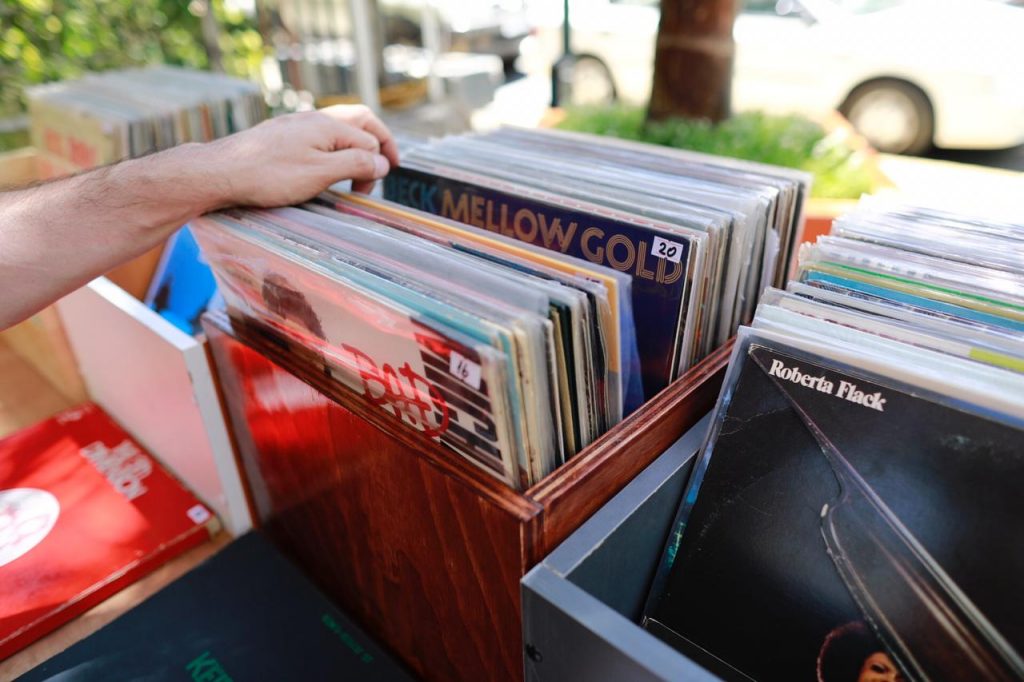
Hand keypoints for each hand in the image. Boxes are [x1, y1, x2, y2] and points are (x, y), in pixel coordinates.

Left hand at [206, 104, 399, 207]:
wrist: (220, 172)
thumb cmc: (269, 175)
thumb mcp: (320, 173)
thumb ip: (355, 164)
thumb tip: (382, 162)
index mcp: (328, 126)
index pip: (369, 140)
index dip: (378, 164)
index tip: (371, 190)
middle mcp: (315, 119)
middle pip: (360, 121)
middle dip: (377, 142)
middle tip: (386, 166)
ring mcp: (298, 125)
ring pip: (339, 128)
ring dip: (356, 147)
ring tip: (358, 171)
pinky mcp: (283, 136)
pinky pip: (321, 136)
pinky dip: (335, 150)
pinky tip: (327, 167)